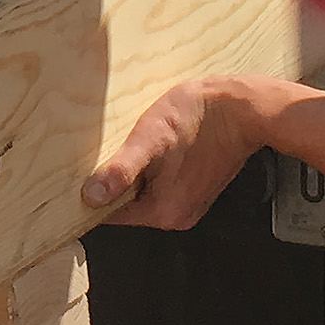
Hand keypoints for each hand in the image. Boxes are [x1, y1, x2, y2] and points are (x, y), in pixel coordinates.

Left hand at [80, 77, 270, 230]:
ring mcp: (188, 204)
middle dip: (115, 180)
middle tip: (113, 148)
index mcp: (163, 212)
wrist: (243, 108)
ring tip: (139, 143)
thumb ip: (121, 171)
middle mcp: (176, 216)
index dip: (92, 195)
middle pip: (126, 205)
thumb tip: (91, 196)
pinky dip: (152, 169)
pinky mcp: (195, 189)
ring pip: (143, 193)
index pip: (109, 215)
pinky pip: (160, 185)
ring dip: (134, 172)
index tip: (81, 173)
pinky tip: (158, 146)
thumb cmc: (198, 118)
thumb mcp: (150, 138)